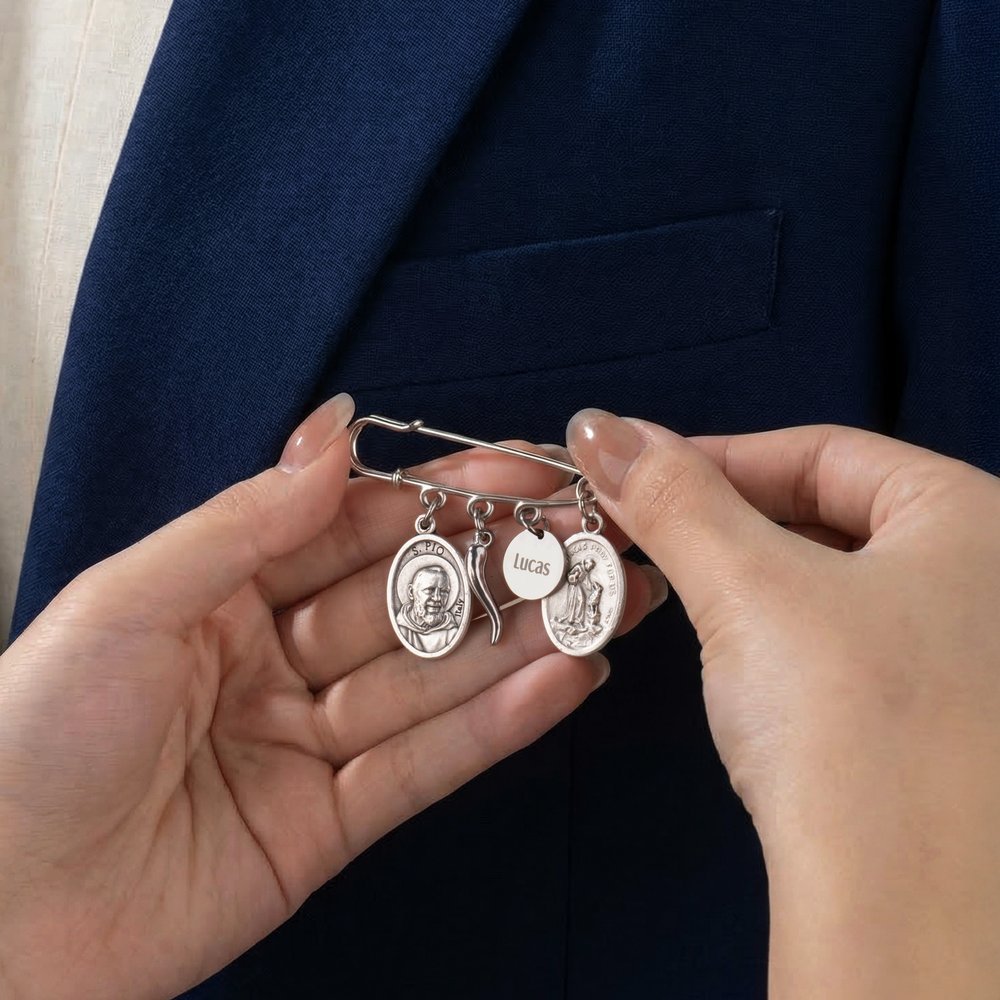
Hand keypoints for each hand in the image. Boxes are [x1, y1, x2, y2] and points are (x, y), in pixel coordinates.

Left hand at [0, 396, 662, 999]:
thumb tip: (335, 429)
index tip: (527, 469)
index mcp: (226, 594)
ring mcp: (310, 745)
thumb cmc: (30, 735)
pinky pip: (423, 767)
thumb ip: (244, 521)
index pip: (356, 530)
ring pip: (432, 683)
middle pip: (410, 604)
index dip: (441, 500)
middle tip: (595, 535)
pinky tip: (563, 682)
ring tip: (608, 601)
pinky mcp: (333, 828)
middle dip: (502, 568)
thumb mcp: (127, 602)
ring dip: (521, 644)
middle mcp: (278, 660)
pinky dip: (495, 727)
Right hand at [567, 411, 999, 999]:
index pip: (825, 450)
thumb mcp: (750, 585)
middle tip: (646, 536)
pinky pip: (846, 640)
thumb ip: (673, 495)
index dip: (718, 456)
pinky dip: (782, 635)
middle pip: (829, 512)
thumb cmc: (847, 721)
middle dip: (728, 521)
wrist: (900, 911)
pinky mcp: (939, 718)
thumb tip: (598, 425)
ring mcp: (970, 653)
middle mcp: (990, 578)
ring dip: (748, 577)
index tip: (637, 477)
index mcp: (976, 517)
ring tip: (685, 594)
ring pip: (832, 580)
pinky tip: (745, 665)